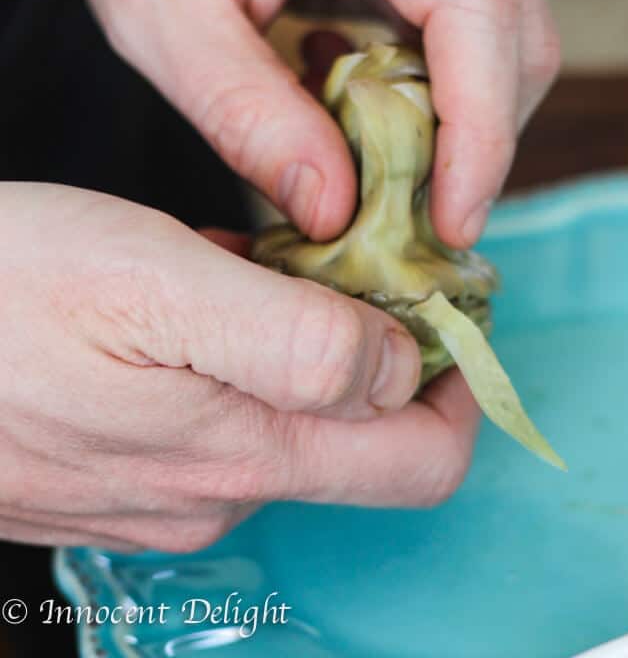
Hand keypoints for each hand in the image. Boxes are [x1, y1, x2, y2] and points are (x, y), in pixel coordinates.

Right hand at [0, 183, 477, 550]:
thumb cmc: (8, 293)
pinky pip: (220, 418)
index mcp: (247, 454)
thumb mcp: (162, 284)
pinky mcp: (125, 476)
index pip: (420, 459)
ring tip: (248, 265)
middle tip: (347, 262)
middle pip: (361, 442)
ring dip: (297, 342)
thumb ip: (295, 340)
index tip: (442, 298)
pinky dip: (234, 355)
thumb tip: (396, 368)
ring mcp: (169, 494)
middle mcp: (220, 494)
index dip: (453, 379)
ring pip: (288, 421)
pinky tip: (187, 297)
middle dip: (378, 352)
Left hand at [3, 0, 559, 246]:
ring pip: (509, 31)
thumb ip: (246, 119)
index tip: (452, 223)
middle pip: (512, 25)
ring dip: (462, 120)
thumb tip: (335, 212)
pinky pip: (478, 24)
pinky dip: (441, 89)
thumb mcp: (161, 22)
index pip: (469, 4)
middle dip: (476, 140)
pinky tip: (367, 102)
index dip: (478, 129)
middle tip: (412, 219)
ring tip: (375, 159)